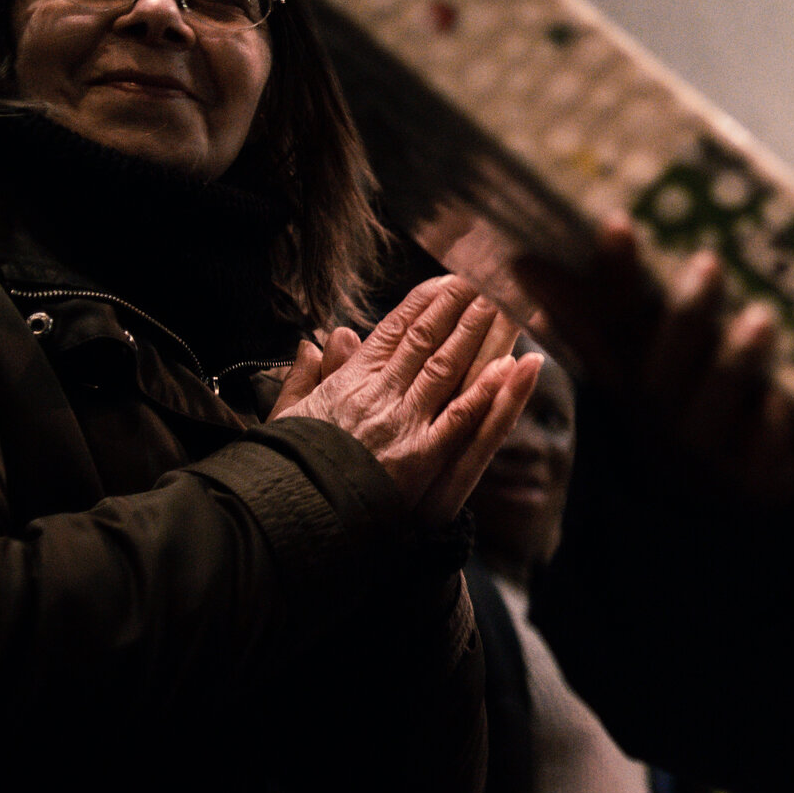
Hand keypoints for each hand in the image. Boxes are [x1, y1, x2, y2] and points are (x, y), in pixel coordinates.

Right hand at [270, 275, 544, 521]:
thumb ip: (304, 377)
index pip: (391, 333)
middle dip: (456, 307)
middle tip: (484, 278)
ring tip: (499, 304)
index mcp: (347, 384)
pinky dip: (483, 391)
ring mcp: (401, 424)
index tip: (445, 281)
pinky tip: (507, 366)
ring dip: (474, 333)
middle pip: (424, 341)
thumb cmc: (287, 469)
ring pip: (445, 367)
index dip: (422, 304)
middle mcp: (377, 395)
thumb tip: (318, 339)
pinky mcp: (421, 458)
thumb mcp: (286, 416)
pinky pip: (458, 418)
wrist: (287, 514)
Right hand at [515, 216, 793, 508]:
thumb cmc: (675, 423)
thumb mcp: (639, 373)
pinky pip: (759, 454)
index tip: (617, 223)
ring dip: (735, 362)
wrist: (714, 525)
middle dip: (685, 317)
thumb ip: (605, 312)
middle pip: (664, 368)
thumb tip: (525, 262)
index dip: (613, 278)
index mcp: (626, 385)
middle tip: (708, 263)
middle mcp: (657, 420)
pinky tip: (778, 404)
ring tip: (761, 319)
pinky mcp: (751, 484)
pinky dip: (767, 429)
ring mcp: (702, 455)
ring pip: (714, 406)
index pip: (609, 326)